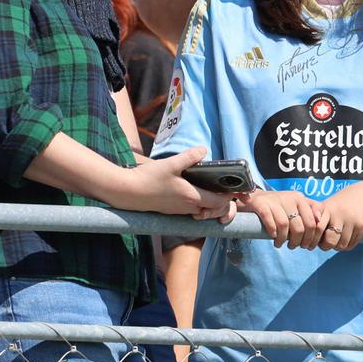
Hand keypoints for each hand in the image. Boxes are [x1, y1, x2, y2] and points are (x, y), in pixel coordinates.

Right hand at [112, 149, 236, 221]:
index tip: (234, 187)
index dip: (229, 196)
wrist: (128, 193)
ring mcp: (179, 211)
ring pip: (202, 211)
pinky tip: (193, 191)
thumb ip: (189, 157)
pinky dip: (198, 203)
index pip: (219, 202)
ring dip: (210, 203)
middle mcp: (188, 207)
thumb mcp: (170, 164)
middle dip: (222, 202)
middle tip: (225, 188)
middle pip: (213, 209)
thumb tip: (204, 150)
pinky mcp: (172, 211)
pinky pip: (192, 210)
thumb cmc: (149, 179)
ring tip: (211, 189)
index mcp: (191, 196)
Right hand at [237, 187, 324, 248]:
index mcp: (300, 199)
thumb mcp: (296, 206)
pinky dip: (273, 231)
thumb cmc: (278, 206)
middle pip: (299, 226)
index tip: (307, 246)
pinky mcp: (261, 204)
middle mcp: (289, 198)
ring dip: (283, 239)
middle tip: (293, 246)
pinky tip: (273, 236)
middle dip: (298, 241)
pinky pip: (270, 221)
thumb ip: (311, 211)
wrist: (254, 198)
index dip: (311, 238)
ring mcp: (274, 201)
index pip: (312, 222)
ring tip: (280, 244)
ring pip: (284, 225)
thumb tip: (320, 220)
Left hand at [311, 180, 362, 252]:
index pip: (316, 228)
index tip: (311, 241)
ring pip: (341, 245)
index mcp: (328, 208)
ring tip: (336, 240)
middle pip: (329, 241)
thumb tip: (306, 234)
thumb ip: (318, 216)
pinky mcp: (362, 226)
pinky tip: (345, 238)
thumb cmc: (344, 201)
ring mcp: (351, 220)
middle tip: (325, 244)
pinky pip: (351, 244)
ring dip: (337, 246)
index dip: (313, 238)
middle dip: (326, 246)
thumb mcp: (329, 204)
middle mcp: (339, 214)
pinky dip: (346, 245)